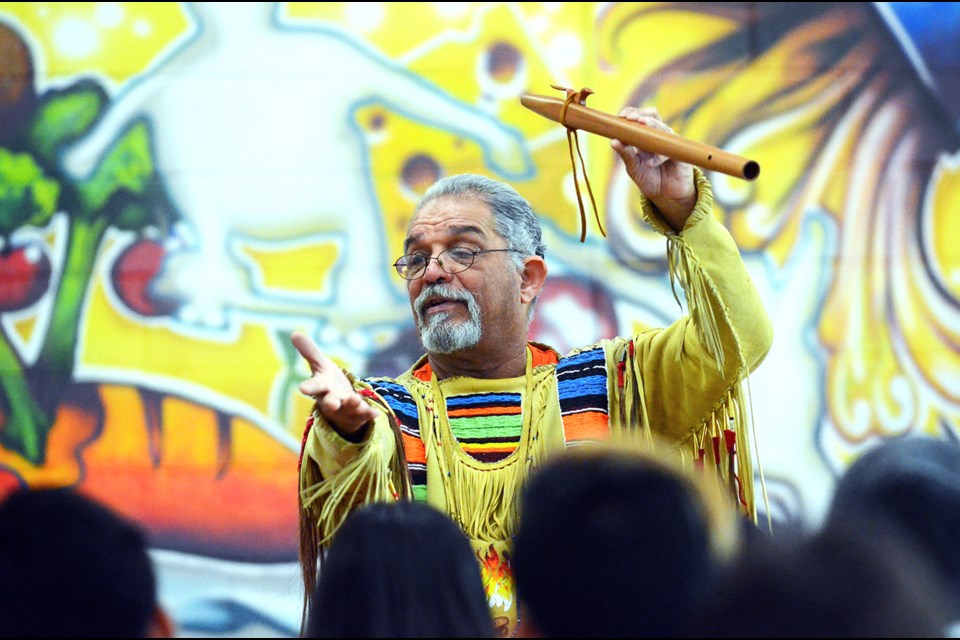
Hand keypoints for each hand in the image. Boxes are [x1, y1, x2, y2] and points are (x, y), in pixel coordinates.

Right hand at [291, 331, 377, 436]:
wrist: (341, 407)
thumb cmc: (327, 383)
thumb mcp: (320, 365)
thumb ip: (309, 352)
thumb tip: (294, 333)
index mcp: (321, 387)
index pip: (313, 387)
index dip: (308, 387)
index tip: (302, 388)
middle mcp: (332, 400)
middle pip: (330, 403)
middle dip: (331, 403)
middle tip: (332, 404)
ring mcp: (345, 409)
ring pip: (348, 408)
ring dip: (351, 404)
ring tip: (355, 400)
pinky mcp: (359, 413)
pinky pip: (364, 414)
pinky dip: (368, 413)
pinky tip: (375, 413)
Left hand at [611, 106, 697, 231]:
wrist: (666, 196)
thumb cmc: (650, 179)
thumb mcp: (634, 167)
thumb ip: (625, 154)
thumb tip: (613, 141)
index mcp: (646, 137)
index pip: (640, 117)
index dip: (632, 113)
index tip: (621, 116)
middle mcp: (659, 137)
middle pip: (653, 116)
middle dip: (641, 114)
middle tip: (631, 119)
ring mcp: (670, 144)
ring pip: (663, 129)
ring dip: (652, 126)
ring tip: (641, 126)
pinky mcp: (680, 154)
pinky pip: (670, 150)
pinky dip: (659, 155)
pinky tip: (650, 163)